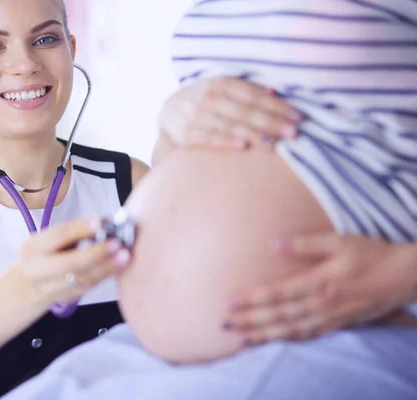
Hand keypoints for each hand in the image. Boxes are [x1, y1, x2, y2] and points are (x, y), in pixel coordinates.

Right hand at [17, 218, 130, 305]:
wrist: (28, 286)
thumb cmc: (45, 255)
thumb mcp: (48, 240)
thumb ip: (73, 233)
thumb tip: (104, 223)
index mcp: (32, 248)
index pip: (57, 236)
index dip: (79, 229)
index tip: (99, 223)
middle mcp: (38, 269)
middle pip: (68, 263)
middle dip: (95, 253)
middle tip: (116, 244)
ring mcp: (50, 287)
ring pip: (81, 278)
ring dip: (106, 267)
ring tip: (124, 256)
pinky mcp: (65, 298)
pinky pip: (87, 287)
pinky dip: (104, 276)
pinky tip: (118, 267)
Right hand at [158, 76, 302, 150]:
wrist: (168, 112)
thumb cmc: (205, 101)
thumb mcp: (223, 88)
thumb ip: (248, 89)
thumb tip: (275, 92)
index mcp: (220, 83)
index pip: (253, 95)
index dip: (276, 106)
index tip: (298, 116)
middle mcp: (208, 98)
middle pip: (244, 111)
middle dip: (271, 122)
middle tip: (293, 132)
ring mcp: (195, 116)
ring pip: (229, 126)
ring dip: (254, 135)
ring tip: (275, 144)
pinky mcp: (185, 134)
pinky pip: (209, 139)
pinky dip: (226, 143)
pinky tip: (243, 147)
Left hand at [223, 232, 416, 345]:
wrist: (405, 277)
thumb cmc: (372, 254)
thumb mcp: (340, 241)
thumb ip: (305, 243)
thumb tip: (274, 244)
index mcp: (318, 283)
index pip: (276, 293)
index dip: (250, 299)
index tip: (227, 302)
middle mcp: (321, 304)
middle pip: (277, 315)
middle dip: (248, 320)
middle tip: (223, 323)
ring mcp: (329, 318)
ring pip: (290, 330)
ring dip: (263, 334)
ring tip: (239, 339)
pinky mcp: (338, 325)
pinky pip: (307, 336)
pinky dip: (287, 340)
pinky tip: (272, 342)